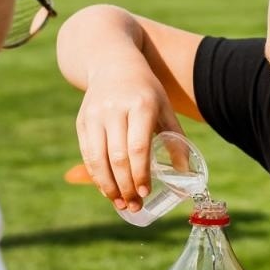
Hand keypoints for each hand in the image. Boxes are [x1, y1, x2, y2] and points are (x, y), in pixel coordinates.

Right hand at [75, 64, 183, 212]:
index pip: (138, 147)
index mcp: (140, 106)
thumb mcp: (164, 107)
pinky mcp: (82, 121)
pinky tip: (107, 189)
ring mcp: (95, 115)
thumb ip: (175, 138)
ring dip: (108, 186)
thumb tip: (186, 172)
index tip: (145, 192)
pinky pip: (87, 154)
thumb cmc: (145, 89)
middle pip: (117, 157)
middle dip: (125, 186)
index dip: (140, 173)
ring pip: (98, 159)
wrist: (111, 63)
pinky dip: (96, 175)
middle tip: (134, 206)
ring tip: (120, 204)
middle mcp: (114, 110)